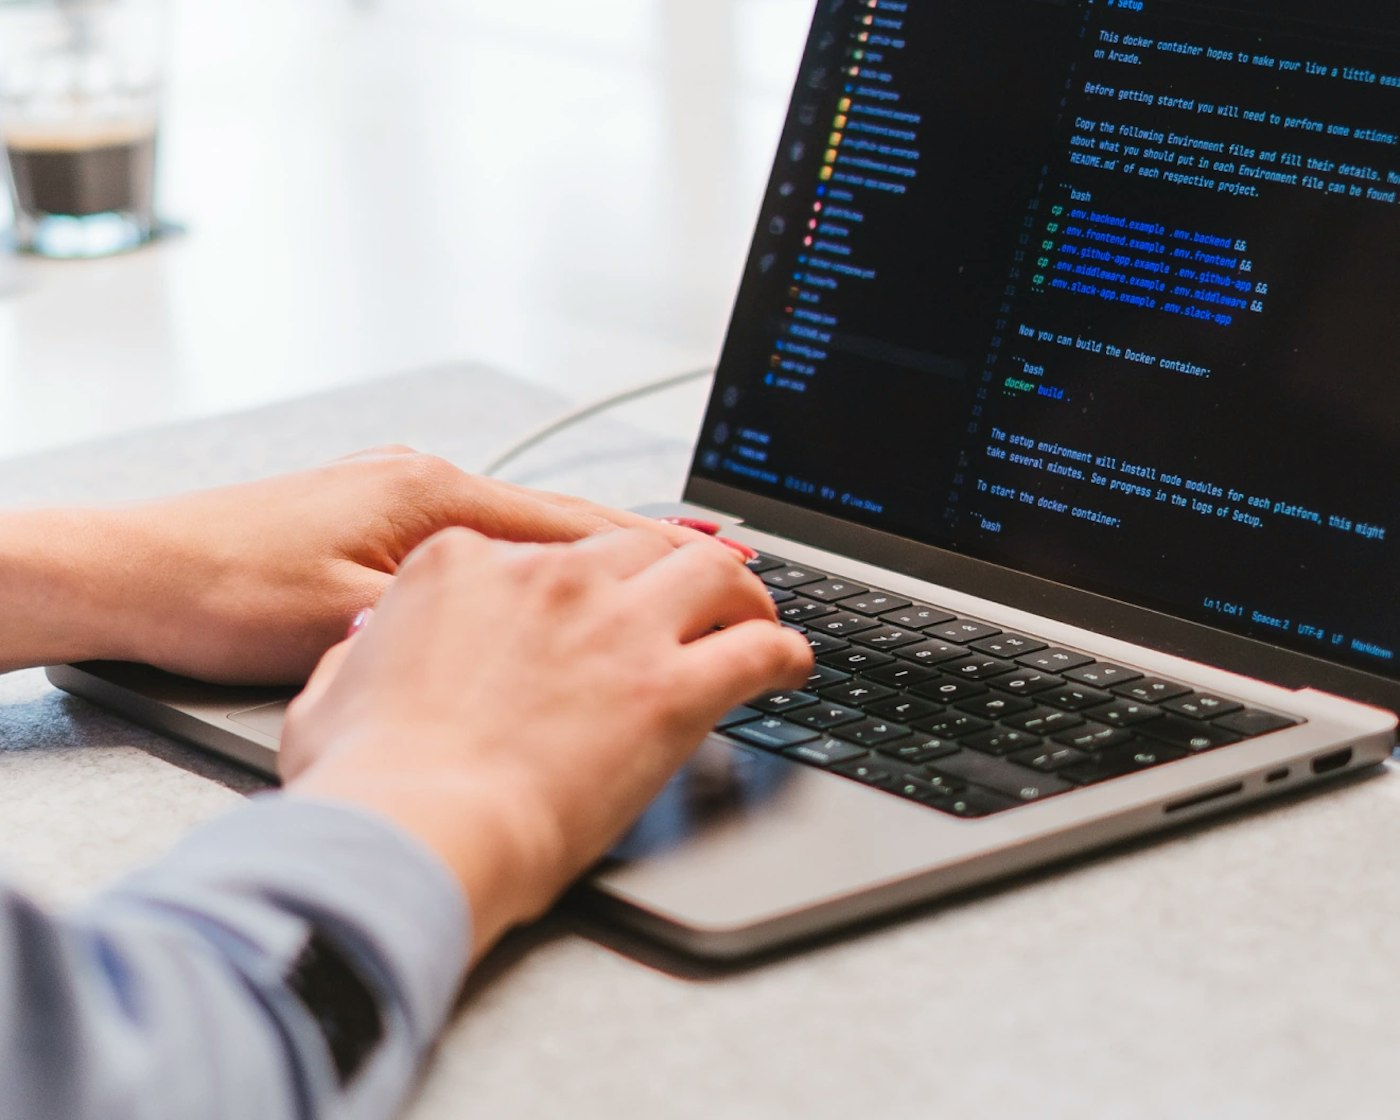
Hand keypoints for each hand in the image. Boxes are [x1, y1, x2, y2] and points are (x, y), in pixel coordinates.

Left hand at [0, 447, 720, 681]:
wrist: (137, 571)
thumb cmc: (232, 593)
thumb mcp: (357, 613)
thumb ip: (461, 613)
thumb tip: (552, 620)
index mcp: (436, 497)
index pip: (573, 526)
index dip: (652, 552)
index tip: (716, 564)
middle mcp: (429, 484)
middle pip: (562, 520)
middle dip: (640, 545)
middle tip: (714, 563)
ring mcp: (405, 498)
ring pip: (527, 532)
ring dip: (592, 555)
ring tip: (657, 576)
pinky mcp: (380, 524)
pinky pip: (487, 546)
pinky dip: (538, 566)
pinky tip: (555, 589)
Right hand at [279, 527, 811, 959]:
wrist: (415, 829)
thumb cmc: (368, 779)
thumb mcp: (330, 697)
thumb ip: (359, 663)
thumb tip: (363, 659)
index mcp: (462, 566)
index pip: (544, 548)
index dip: (583, 573)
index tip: (598, 593)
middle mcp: (547, 577)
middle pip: (633, 546)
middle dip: (668, 568)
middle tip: (690, 595)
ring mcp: (614, 624)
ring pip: (709, 570)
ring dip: (740, 587)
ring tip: (756, 610)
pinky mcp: (669, 687)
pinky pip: (756, 649)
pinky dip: (784, 651)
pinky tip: (793, 664)